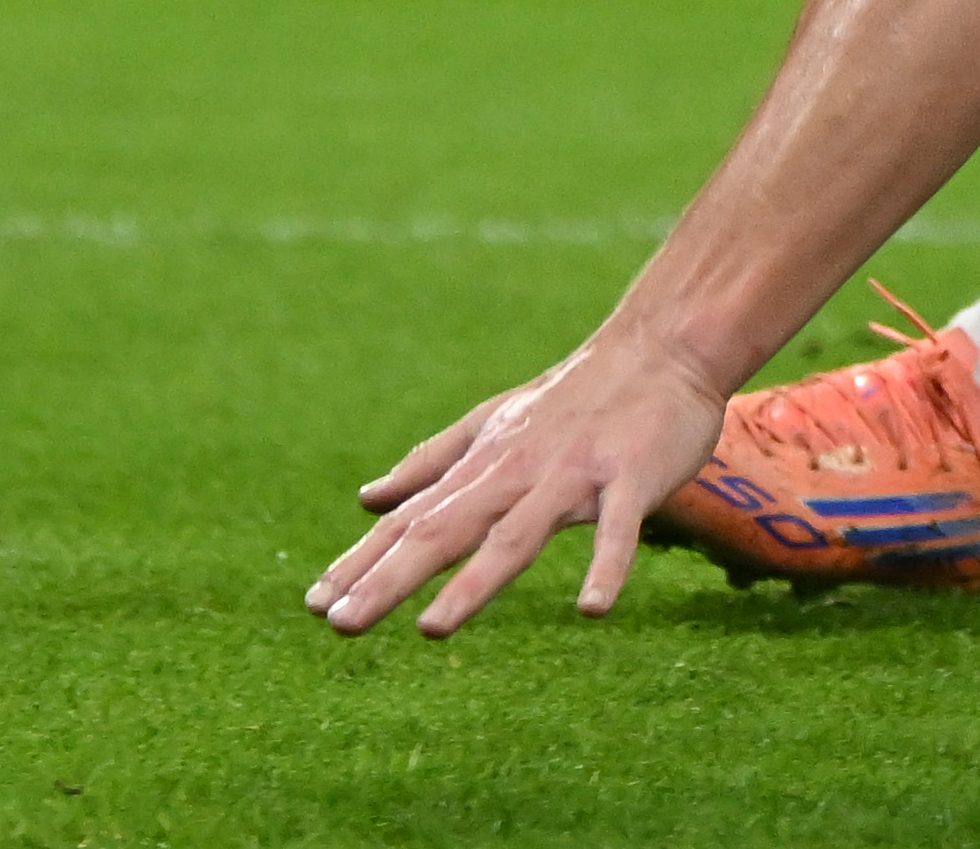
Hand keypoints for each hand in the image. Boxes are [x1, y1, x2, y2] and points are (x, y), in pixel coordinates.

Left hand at [313, 331, 730, 639]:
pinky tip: (592, 608)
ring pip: (516, 534)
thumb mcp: (494, 424)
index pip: (412, 520)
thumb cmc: (576, 395)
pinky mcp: (632, 477)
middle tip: (341, 624)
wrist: (664, 347)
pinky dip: (606, 566)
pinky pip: (618, 529)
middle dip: (391, 578)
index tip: (315, 605)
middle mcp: (517, 470)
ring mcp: (574, 474)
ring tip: (432, 630)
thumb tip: (366, 501)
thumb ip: (432, 464)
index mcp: (484, 464)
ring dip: (473, 583)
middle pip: (446, 530)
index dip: (363, 562)